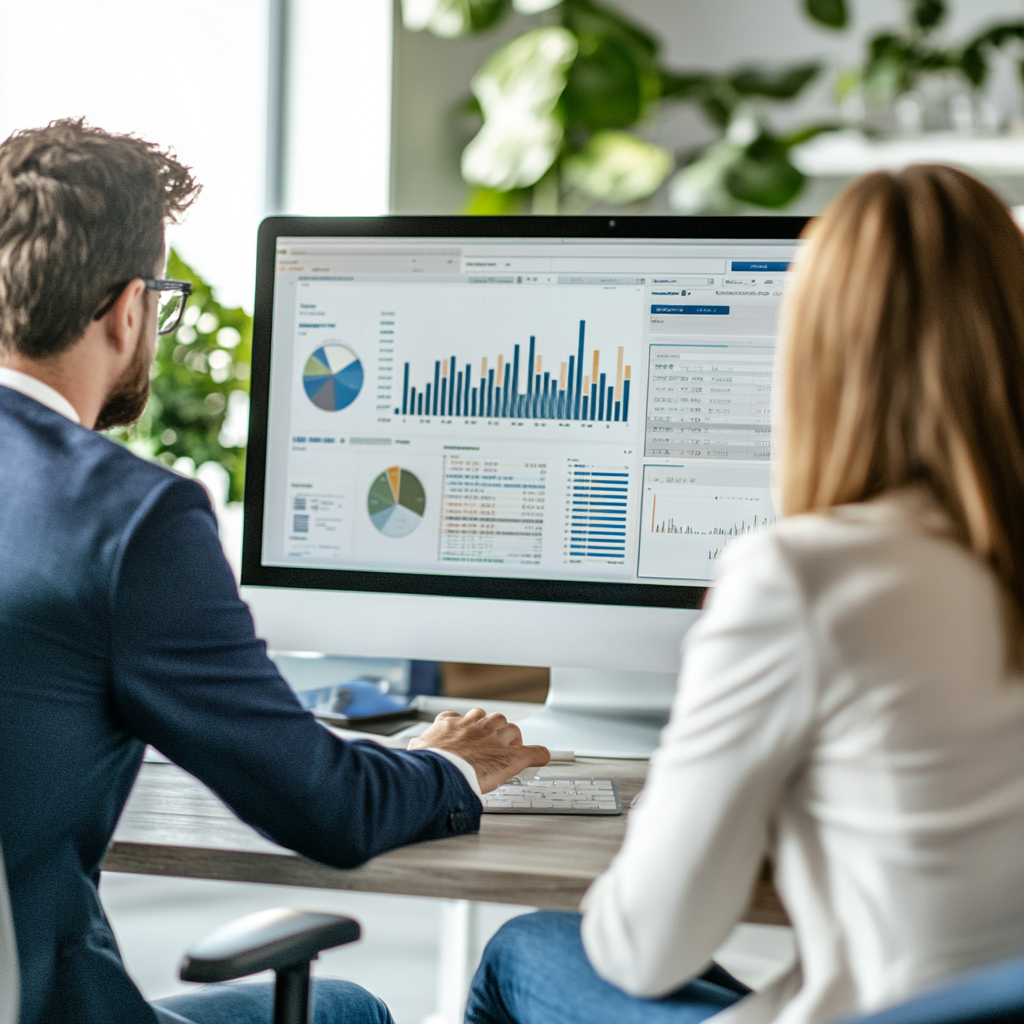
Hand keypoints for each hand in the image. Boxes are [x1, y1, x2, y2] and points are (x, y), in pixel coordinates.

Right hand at [409, 709, 549, 792]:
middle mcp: (474, 727)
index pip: (461, 717)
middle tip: (493, 742)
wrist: (440, 772)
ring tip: (512, 748)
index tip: (468, 733)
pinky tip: (542, 757)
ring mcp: (494, 740)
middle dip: (493, 728)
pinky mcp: (510, 758)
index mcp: (452, 725)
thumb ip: (418, 747)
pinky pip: (532, 752)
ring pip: (511, 729)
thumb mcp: (416, 750)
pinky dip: (538, 754)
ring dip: (512, 738)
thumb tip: (413, 750)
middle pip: (491, 718)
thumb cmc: (427, 763)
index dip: (468, 726)